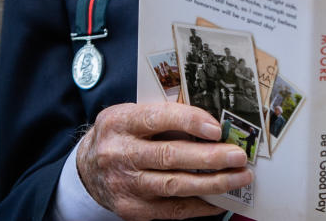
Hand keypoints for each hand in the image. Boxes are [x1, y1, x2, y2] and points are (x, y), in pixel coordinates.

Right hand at [76, 102, 251, 220]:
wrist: (87, 169)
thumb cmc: (119, 136)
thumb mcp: (130, 115)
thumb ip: (163, 116)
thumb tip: (210, 123)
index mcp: (120, 122)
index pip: (157, 118)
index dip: (189, 122)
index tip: (216, 128)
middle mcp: (120, 154)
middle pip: (170, 156)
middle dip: (210, 157)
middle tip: (238, 155)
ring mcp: (126, 185)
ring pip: (175, 186)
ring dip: (213, 182)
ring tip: (239, 177)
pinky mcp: (132, 210)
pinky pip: (172, 210)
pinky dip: (200, 206)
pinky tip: (220, 199)